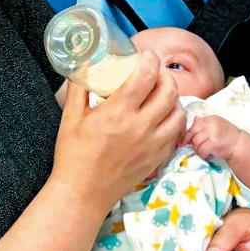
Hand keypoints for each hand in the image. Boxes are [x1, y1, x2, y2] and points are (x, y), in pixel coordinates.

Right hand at [51, 51, 185, 214]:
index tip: (145, 56)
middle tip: (154, 73)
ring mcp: (152, 144)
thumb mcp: (70, 118)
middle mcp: (140, 127)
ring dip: (172, 98)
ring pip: (179, 112)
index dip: (150, 59)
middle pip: (169, 90)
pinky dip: (173, 121)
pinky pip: (176, 133)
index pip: (146, 75)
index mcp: (118, 113)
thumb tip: (84, 67)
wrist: (83, 194)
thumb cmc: (74, 156)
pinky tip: (161, 118)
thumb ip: (79, 89)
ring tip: (160, 95)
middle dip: (165, 75)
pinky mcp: (157, 158)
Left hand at [179, 115, 240, 160]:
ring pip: (196, 143)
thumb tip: (193, 119)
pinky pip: (201, 150)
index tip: (184, 142)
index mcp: (210, 118)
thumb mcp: (216, 125)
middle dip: (192, 143)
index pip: (194, 125)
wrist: (239, 144)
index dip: (187, 135)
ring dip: (197, 150)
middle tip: (196, 148)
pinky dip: (202, 154)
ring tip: (203, 152)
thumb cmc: (226, 136)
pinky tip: (206, 155)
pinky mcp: (214, 143)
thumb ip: (205, 124)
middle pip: (193, 134)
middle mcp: (211, 123)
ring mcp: (213, 132)